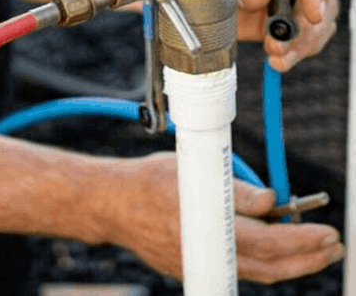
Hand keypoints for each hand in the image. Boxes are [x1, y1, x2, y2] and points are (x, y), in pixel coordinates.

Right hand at [106, 152, 343, 283]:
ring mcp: (199, 266)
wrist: (110, 204)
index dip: (303, 240)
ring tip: (314, 252)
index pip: (269, 241)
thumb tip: (273, 202)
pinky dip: (263, 265)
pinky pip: (237, 272)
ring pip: (257, 274)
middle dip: (308, 259)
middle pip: (270, 267)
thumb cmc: (147, 180)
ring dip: (290, 265)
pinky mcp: (192, 270)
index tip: (326, 232)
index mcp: (208, 225)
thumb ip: (234, 187)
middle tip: (333, 247)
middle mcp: (207, 252)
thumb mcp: (190, 170)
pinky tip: (275, 253)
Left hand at [228, 0, 338, 71]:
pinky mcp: (269, 23)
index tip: (313, 13)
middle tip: (283, 38)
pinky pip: (291, 41)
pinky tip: (276, 60)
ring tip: (276, 53)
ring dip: (299, 43)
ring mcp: (282, 2)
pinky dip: (289, 53)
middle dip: (307, 24)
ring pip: (311, 25)